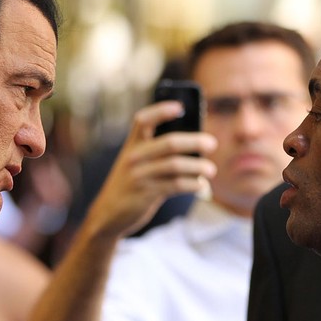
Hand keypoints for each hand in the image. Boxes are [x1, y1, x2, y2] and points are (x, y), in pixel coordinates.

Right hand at [84, 100, 216, 238]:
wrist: (108, 213)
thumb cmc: (130, 184)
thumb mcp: (135, 163)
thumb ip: (156, 153)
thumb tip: (196, 147)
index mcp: (131, 145)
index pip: (143, 120)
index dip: (161, 111)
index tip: (180, 107)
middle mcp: (134, 157)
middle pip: (170, 143)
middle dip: (194, 142)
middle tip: (212, 144)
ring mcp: (139, 176)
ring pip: (176, 165)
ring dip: (198, 166)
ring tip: (211, 170)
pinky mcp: (146, 194)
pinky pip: (176, 185)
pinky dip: (192, 184)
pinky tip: (200, 185)